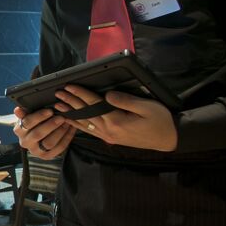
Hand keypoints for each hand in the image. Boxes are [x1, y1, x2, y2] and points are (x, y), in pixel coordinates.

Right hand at [13, 106, 74, 158]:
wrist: (37, 137)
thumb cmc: (33, 123)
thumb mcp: (28, 116)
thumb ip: (24, 113)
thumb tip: (17, 110)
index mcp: (19, 131)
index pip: (27, 123)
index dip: (39, 117)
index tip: (49, 111)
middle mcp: (26, 142)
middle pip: (38, 134)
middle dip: (51, 125)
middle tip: (61, 117)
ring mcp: (36, 151)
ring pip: (49, 143)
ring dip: (60, 132)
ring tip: (67, 122)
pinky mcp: (47, 156)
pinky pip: (59, 148)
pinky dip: (67, 138)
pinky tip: (71, 128)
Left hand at [53, 85, 177, 151]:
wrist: (167, 139)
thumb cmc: (160, 121)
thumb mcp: (146, 107)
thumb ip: (125, 101)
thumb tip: (108, 95)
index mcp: (116, 121)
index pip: (93, 104)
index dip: (80, 93)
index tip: (69, 86)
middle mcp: (109, 130)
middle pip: (86, 113)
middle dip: (71, 102)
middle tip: (57, 94)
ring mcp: (108, 136)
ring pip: (85, 124)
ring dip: (71, 114)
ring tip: (58, 107)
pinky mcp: (110, 138)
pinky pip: (91, 131)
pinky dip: (79, 125)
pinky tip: (72, 121)